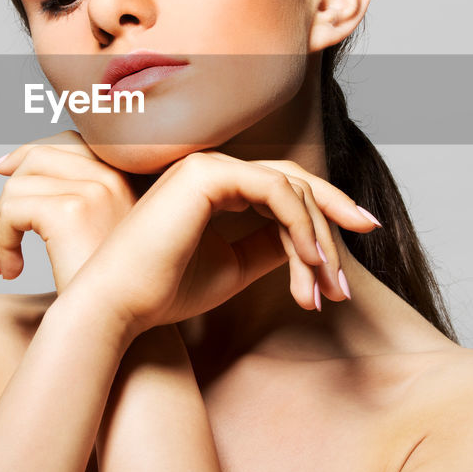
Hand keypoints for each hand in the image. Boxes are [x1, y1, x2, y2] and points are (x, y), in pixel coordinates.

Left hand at [0, 130, 137, 293]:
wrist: (128, 331)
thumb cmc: (117, 298)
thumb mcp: (107, 242)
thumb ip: (83, 203)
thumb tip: (10, 167)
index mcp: (128, 177)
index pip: (70, 142)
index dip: (29, 152)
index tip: (1, 169)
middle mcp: (116, 175)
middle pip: (38, 157)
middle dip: (8, 193)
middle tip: (0, 239)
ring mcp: (96, 189)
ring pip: (17, 184)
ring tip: (6, 264)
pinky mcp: (72, 211)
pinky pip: (12, 209)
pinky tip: (10, 271)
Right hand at [61, 150, 379, 336]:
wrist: (120, 306)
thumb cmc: (163, 292)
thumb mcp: (233, 268)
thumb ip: (269, 247)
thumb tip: (310, 243)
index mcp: (214, 185)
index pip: (284, 189)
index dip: (325, 217)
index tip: (352, 253)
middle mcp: (211, 167)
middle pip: (296, 183)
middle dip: (332, 229)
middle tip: (345, 286)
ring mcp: (208, 165)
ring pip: (292, 188)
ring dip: (317, 240)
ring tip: (325, 288)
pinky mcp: (207, 173)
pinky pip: (276, 191)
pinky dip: (300, 225)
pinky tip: (310, 262)